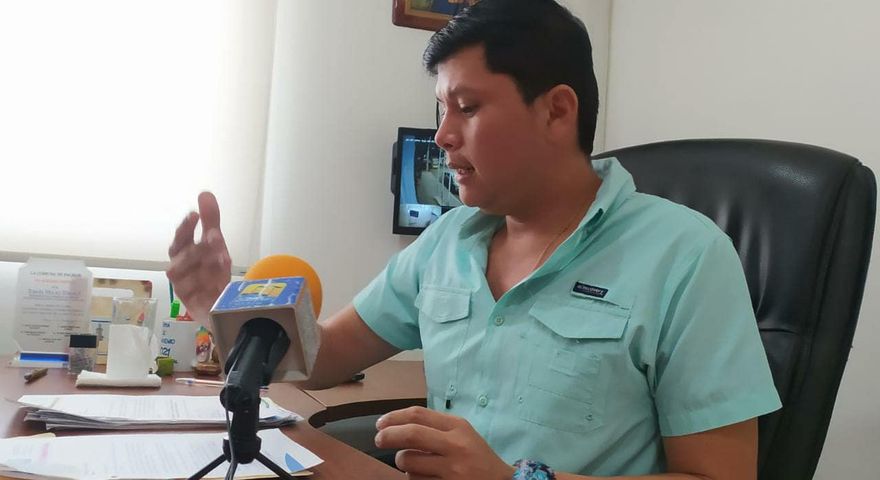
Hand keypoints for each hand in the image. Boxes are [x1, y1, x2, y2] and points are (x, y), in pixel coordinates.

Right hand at [166, 192, 231, 326]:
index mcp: (182, 253)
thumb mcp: (214, 243)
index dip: (186, 227)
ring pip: (188, 276)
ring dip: (204, 264)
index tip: (195, 214)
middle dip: (197, 247)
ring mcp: (184, 288)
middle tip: (215, 237)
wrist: (216, 302)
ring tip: (222, 257)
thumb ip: (210, 220)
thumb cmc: (210, 269)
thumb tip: (205, 193)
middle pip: (180, 258)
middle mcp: (179, 270)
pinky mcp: (191, 305)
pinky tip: (218, 281)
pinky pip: (195, 295)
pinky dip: (205, 286)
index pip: (180, 239)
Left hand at [375, 406, 514, 479]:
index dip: (393, 417)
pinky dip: (414, 479)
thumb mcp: (462, 434)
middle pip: (411, 435)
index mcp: (457, 427)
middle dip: (388, 436)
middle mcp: (455, 446)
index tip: (380, 423)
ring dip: (403, 464)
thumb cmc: (477, 457)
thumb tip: (397, 425)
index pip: (418, 415)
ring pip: (409, 464)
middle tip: (378, 440)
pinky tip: (424, 477)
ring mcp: (451, 470)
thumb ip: (435, 427)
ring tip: (412, 464)